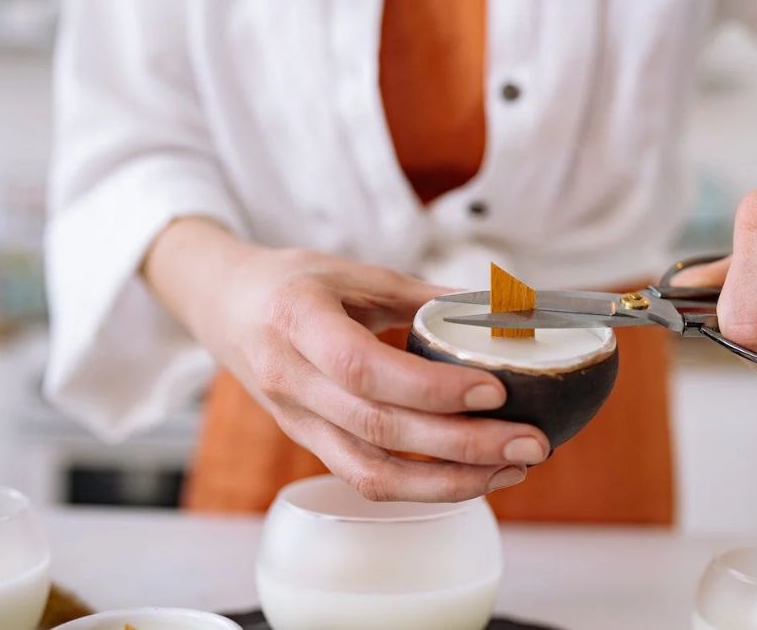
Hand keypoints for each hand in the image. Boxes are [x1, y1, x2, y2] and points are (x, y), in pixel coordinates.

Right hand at [143, 218, 549, 501]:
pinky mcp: (308, 443)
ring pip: (372, 473)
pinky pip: (365, 478)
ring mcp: (296, 420)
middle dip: (464, 445)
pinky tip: (473, 476)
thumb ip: (422, 294)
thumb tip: (500, 310)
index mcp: (297, 321)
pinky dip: (423, 486)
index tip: (496, 391)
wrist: (223, 307)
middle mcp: (291, 380)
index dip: (431, 389)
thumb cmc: (291, 282)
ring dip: (450, 481)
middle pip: (379, 431)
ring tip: (515, 469)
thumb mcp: (351, 271)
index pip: (364, 370)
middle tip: (533, 443)